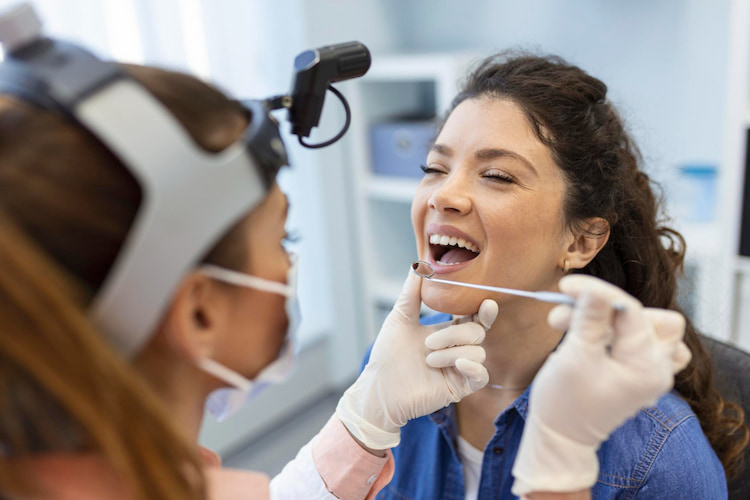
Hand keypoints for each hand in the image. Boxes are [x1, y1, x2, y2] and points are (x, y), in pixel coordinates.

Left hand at [336, 269, 497, 449]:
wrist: (378, 387)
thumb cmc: (387, 355)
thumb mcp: (400, 318)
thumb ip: (412, 292)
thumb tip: (419, 264)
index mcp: (447, 332)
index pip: (474, 317)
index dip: (484, 310)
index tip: (486, 302)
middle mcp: (456, 349)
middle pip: (477, 332)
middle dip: (455, 334)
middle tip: (428, 343)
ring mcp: (459, 369)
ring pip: (478, 352)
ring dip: (453, 352)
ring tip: (428, 360)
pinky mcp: (460, 388)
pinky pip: (481, 376)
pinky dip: (474, 368)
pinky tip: (458, 365)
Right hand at [512, 275, 689, 495]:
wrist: (560, 439)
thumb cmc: (565, 404)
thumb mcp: (575, 357)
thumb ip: (590, 320)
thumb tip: (595, 289)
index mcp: (647, 368)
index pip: (630, 311)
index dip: (597, 293)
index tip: (565, 286)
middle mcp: (658, 369)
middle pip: (647, 316)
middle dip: (605, 308)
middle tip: (568, 311)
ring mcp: (650, 371)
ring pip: (645, 326)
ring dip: (610, 319)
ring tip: (571, 325)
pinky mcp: (638, 372)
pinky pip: (639, 341)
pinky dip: (617, 332)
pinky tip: (590, 334)